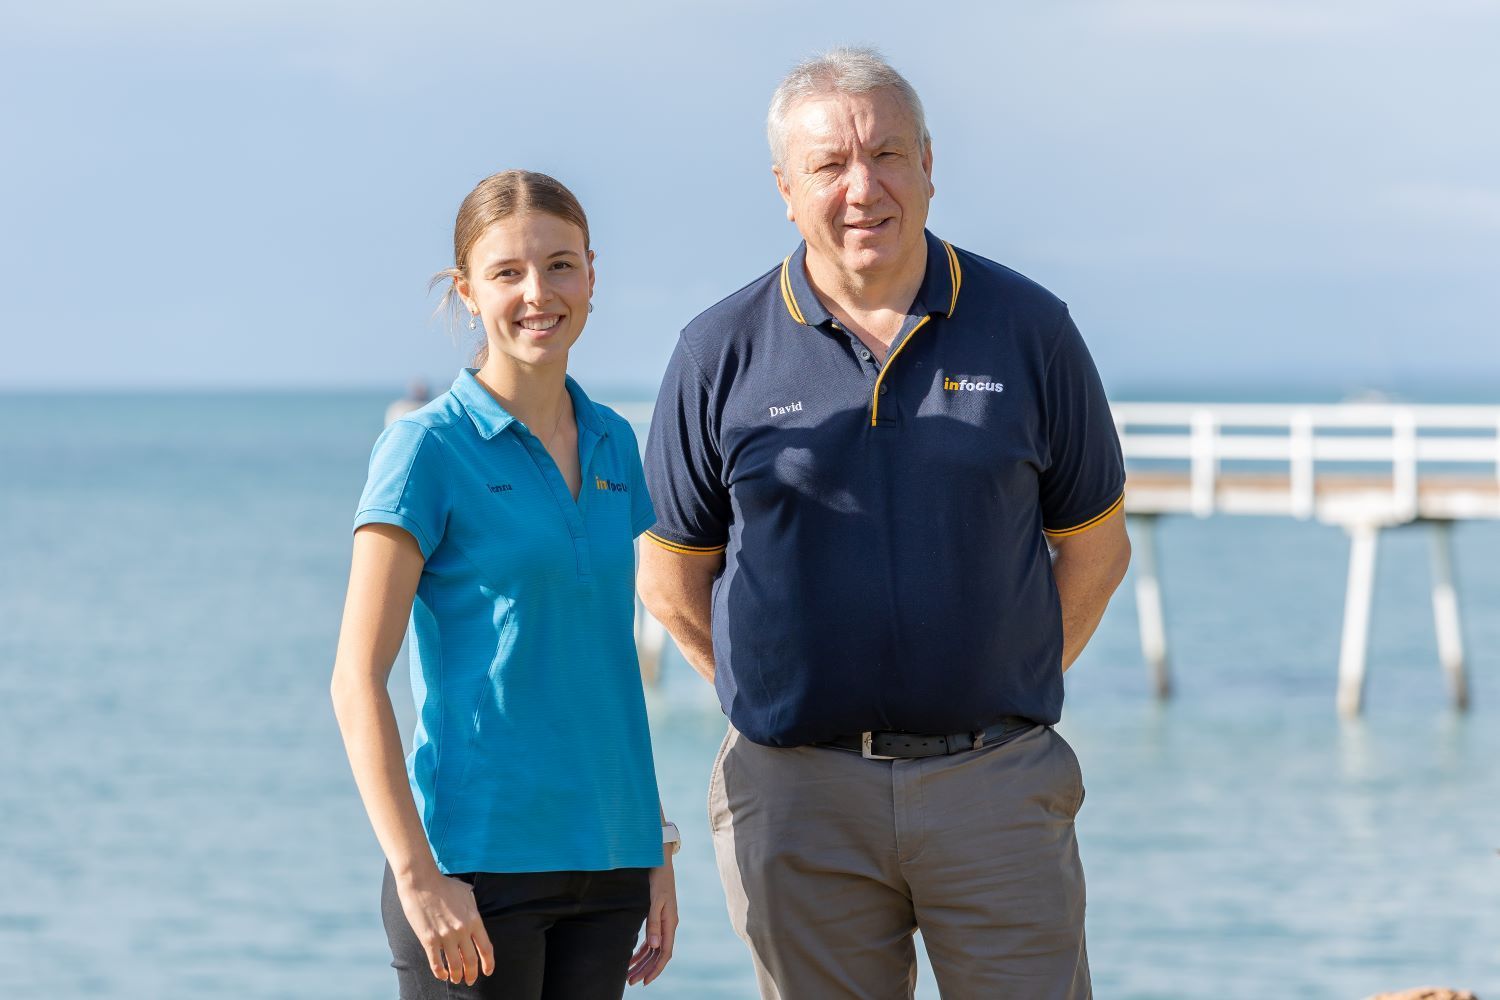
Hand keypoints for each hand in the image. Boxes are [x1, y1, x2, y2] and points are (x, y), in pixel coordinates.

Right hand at [395, 870, 496, 986]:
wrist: (422, 882)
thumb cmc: (444, 885)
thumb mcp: (466, 892)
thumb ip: (473, 906)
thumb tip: (476, 913)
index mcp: (474, 919)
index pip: (486, 948)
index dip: (488, 963)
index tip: (488, 971)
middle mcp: (462, 930)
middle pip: (471, 960)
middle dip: (472, 974)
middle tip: (470, 980)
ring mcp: (445, 936)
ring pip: (455, 965)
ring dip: (457, 976)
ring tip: (456, 979)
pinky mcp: (429, 940)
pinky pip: (436, 963)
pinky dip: (440, 973)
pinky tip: (443, 975)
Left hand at [626, 857, 677, 985]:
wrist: (660, 863)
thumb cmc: (659, 879)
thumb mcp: (655, 900)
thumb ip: (654, 922)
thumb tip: (654, 945)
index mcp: (670, 923)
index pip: (664, 953)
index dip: (655, 969)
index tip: (644, 981)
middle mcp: (668, 926)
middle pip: (658, 955)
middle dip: (645, 970)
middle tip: (631, 982)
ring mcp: (663, 923)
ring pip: (653, 949)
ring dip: (642, 963)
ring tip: (629, 974)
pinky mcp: (656, 918)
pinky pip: (650, 940)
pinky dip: (641, 951)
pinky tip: (632, 957)